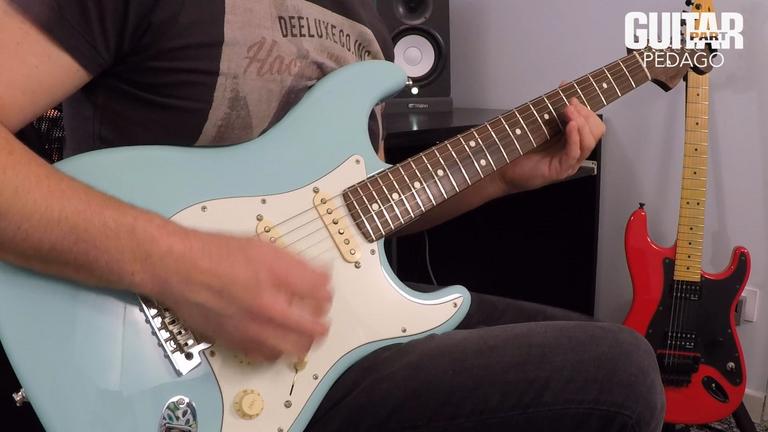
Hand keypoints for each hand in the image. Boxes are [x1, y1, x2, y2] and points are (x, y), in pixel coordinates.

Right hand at [143, 226, 331, 360]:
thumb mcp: (263, 247)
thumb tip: (321, 275)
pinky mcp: (236, 342)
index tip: (323, 292)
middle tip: (317, 316)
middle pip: (313, 329)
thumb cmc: (215, 253)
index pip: (320, 294)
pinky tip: (276, 339)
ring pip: (293, 348)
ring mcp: (250, 328)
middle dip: (320, 322)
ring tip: (301, 331)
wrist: (177, 268)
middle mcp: (265, 307)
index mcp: (275, 278)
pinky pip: (268, 356)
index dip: (326, 293)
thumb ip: (295, 264)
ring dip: (303, 340)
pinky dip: (278, 350)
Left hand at [495, 98, 604, 193]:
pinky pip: (573, 153)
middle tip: (571, 105)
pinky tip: (570, 126)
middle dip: (586, 115)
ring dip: (581, 123)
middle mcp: (574, 152)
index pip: (593, 125)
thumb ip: (553, 106)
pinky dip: (574, 138)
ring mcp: (569, 162)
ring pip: (588, 143)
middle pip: (596, 132)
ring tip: (569, 112)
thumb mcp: (540, 124)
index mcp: (572, 141)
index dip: (586, 110)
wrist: (506, 170)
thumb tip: (564, 85)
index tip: (573, 98)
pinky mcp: (560, 170)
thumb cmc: (521, 150)